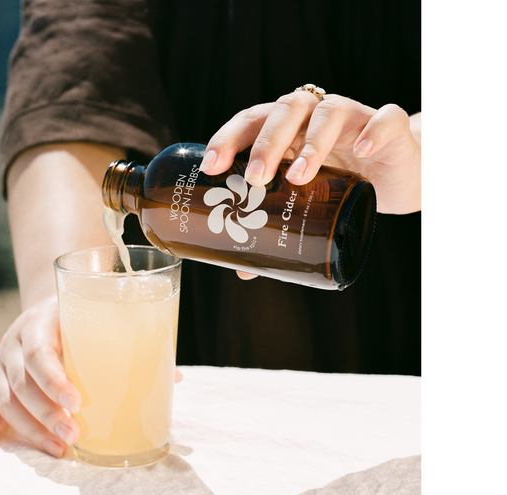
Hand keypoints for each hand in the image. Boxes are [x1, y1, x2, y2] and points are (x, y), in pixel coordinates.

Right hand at [0, 295, 184, 455]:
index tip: (76, 402)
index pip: (39, 352)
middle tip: (73, 434)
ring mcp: (3, 362)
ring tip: (60, 449)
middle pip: (22, 382)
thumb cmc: (80, 316)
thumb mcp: (98, 318)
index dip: (54, 380)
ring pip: (7, 399)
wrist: (49, 307)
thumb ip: (129, 343)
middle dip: (47, 413)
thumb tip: (174, 377)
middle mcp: (16, 341)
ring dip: (32, 429)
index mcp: (41, 322)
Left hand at [200, 93, 420, 214]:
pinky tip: (361, 151)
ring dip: (311, 143)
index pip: (252, 122)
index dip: (229, 138)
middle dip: (266, 143)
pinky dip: (373, 133)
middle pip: (285, 111)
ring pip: (328, 113)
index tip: (212, 167)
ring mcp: (352, 117)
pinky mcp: (389, 129)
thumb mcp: (307, 204)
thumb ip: (277, 229)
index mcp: (287, 129)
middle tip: (254, 178)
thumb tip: (243, 270)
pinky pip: (385, 120)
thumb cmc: (342, 184)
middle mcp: (314, 115)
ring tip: (298, 176)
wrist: (396, 176)